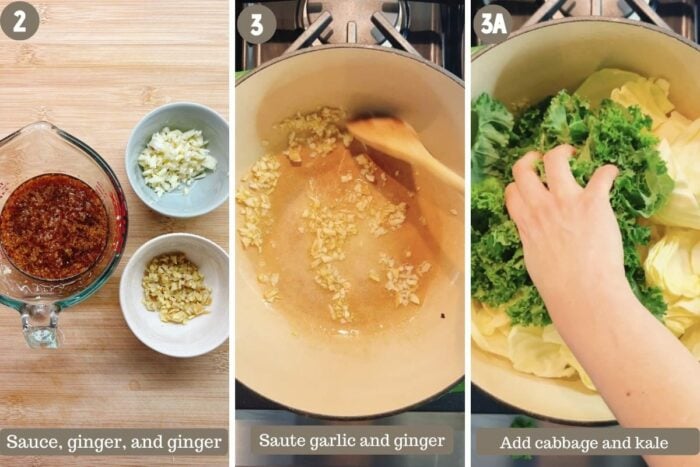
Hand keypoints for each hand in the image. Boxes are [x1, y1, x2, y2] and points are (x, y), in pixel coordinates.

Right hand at [504, 145, 626, 314]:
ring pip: (555, 160)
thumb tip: (538, 237)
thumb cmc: (559, 286)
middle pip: (523, 169)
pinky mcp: (593, 202)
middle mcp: (542, 207)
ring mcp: (566, 202)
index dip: (518, 185)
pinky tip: (611, 174)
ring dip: (562, 152)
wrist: (583, 292)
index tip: (526, 185)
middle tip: (541, 159)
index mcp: (526, 223)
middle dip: (531, 158)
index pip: (512, 192)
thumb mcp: (534, 261)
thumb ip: (534, 240)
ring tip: (572, 153)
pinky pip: (601, 175)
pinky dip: (608, 171)